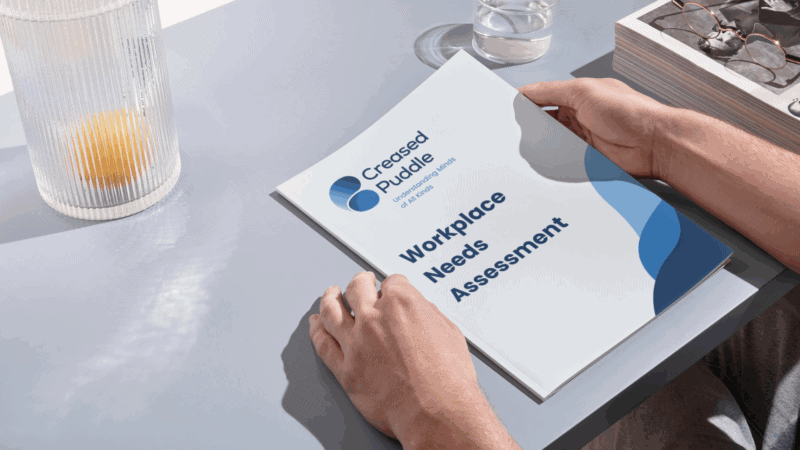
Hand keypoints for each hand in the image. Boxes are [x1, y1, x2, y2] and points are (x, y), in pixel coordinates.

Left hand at [309, 272, 519, 449]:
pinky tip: (316, 325)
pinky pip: (323, 345)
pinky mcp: (345, 369)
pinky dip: (316, 331)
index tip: (391, 289)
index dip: (392, 286)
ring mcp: (355, 343)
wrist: (436, 411)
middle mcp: (373, 318)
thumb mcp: (449, 332)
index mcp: (401, 303)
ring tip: (330, 295)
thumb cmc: (448, 378)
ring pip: (332, 311)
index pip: (392, 283)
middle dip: (360, 283)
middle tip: (361, 282)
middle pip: (356, 289)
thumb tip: (420, 312)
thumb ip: (428, 315)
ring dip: (330, 299)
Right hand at [519, 78, 669, 178]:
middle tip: (516, 133)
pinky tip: (546, 162)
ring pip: (552, 143)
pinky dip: (554, 161)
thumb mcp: (584, 92)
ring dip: (543, 145)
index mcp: (578, 95)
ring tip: (528, 149)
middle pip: (545, 122)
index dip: (527, 102)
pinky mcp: (587, 159)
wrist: (654, 144)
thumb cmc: (630, 112)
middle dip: (532, 127)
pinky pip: (563, 160)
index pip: (545, 97)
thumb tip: (527, 91)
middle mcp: (579, 116)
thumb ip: (552, 91)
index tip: (510, 109)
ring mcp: (583, 139)